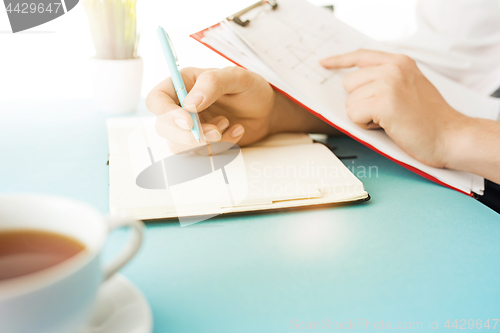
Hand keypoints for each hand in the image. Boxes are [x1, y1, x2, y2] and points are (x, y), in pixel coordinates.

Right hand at [146, 66, 275, 152]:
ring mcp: (190, 128)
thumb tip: (189, 103)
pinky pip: (201, 154)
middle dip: (188, 135)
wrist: (266, 110)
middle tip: (216, 131)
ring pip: (178, 146)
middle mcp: (181, 106)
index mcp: (183, 84)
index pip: (156, 100)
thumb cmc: (250, 89)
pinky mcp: (202, 144)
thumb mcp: (237, 77)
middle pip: (162, 128)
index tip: (189, 121)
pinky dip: (221, 147)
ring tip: (228, 124)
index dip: (167, 114)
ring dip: (206, 142)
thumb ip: (213, 83)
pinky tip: (236, 131)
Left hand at [321, 49, 465, 167]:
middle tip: (385, 112)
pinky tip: (387, 125)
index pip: (361, 55)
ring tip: (390, 119)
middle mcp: (393, 68)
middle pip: (349, 84)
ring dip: (364, 116)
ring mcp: (389, 83)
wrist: (451, 136)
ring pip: (350, 102)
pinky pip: (354, 115)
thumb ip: (385, 79)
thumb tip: (354, 87)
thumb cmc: (429, 119)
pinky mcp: (384, 102)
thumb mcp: (409, 86)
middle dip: (360, 102)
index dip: (340, 60)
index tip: (324, 63)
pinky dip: (365, 125)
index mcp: (399, 62)